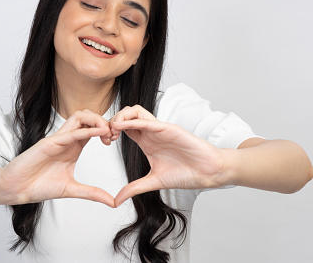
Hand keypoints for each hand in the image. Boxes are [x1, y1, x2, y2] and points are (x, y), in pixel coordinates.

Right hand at [0, 110, 114, 206]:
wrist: (16, 189)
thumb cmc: (39, 186)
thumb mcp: (72, 189)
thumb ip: (92, 193)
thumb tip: (112, 202)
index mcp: (74, 147)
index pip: (93, 128)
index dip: (107, 130)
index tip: (115, 140)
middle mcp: (67, 139)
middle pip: (88, 117)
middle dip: (104, 121)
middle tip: (114, 135)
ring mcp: (58, 139)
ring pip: (79, 117)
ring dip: (96, 120)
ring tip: (107, 132)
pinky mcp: (48, 142)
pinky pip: (70, 132)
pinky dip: (86, 130)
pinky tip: (99, 133)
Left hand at [110, 105, 227, 206]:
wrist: (208, 172)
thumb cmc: (186, 173)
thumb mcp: (153, 182)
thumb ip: (134, 188)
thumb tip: (116, 200)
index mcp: (146, 141)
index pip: (123, 127)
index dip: (110, 131)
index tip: (104, 142)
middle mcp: (151, 132)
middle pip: (125, 115)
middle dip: (111, 121)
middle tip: (105, 136)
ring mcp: (159, 129)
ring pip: (135, 111)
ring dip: (120, 117)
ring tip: (112, 130)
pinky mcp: (169, 128)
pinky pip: (148, 120)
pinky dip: (132, 121)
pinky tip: (121, 127)